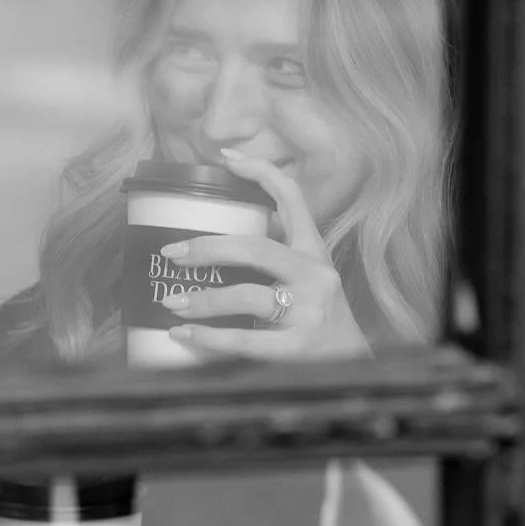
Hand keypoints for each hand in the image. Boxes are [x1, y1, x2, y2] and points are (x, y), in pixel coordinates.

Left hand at [157, 149, 370, 360]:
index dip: (260, 172)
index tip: (225, 157)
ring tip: (172, 301)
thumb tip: (214, 245)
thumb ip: (273, 261)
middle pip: (256, 248)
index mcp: (314, 252)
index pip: (292, 198)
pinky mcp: (298, 347)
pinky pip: (245, 340)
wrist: (353, 367)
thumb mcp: (305, 281)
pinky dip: (209, 337)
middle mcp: (315, 275)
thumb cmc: (318, 322)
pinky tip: (184, 334)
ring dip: (204, 299)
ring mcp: (308, 311)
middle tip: (172, 253)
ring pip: (247, 295)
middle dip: (208, 248)